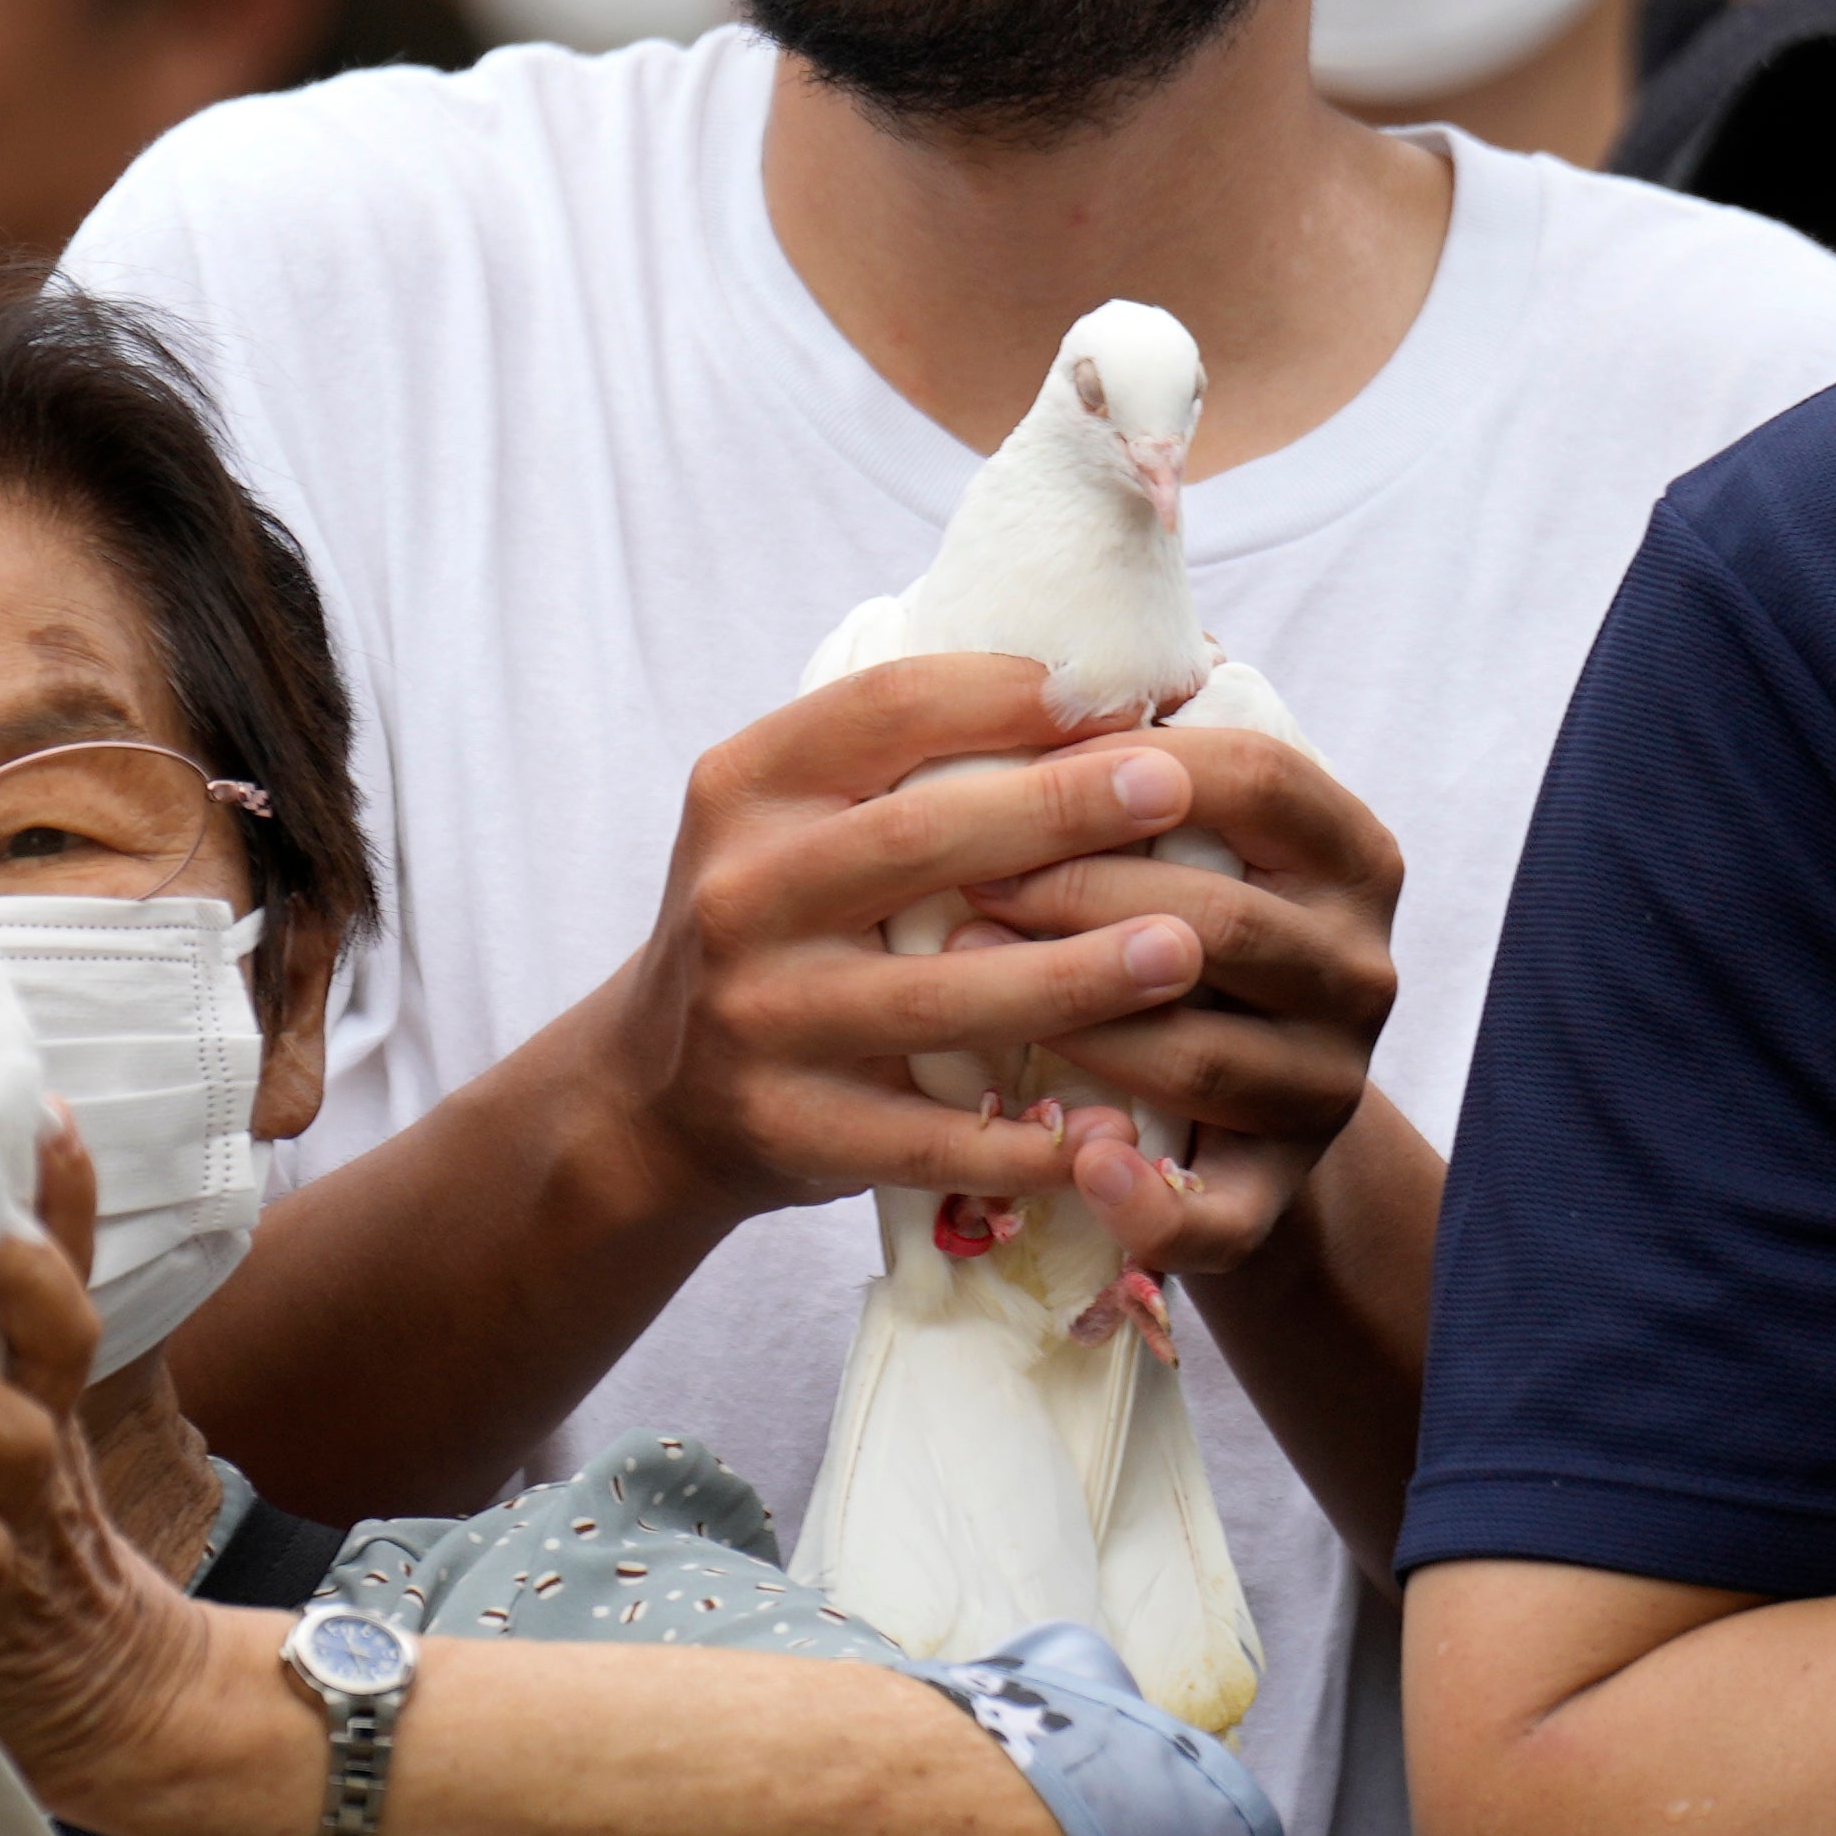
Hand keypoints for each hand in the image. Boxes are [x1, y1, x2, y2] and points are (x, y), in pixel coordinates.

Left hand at [0, 1118, 228, 1826]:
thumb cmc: (3, 1546)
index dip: (61, 1186)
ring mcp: (29, 1515)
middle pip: (63, 1324)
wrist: (102, 1696)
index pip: (63, 1261)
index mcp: (34, 1380)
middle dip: (20, 1266)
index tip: (35, 1100)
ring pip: (13, 1435)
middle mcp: (44, 1430)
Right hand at [590, 656, 1293, 1235]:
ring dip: (1068, 977)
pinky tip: (1113, 1133)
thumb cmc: (781, 926)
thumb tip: (1094, 697)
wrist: (656, 1090)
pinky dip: (1020, 1142)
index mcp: (746, 789)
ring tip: (1180, 950)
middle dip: (1056, 811)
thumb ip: (902, 765)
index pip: (883, 708)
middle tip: (1175, 787)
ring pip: (931, 998)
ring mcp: (758, 1017)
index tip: (1116, 694)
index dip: (1005, 694)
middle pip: (914, 841)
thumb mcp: (792, 820)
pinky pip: (923, 1139)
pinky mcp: (786, 1126)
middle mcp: (739, 894)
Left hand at [954, 717, 1401, 1274]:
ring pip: (1199, 1054)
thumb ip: (1153, 755)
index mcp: (1351, 856)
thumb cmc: (1172, 929)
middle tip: (959, 879)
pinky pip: (1218, 1212)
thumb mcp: (1193, 835)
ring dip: (1072, 1017)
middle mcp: (1362, 968)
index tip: (1019, 762)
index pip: (1260, 777)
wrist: (1221, 1120)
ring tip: (961, 980)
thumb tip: (1073, 624)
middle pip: (1220, 918)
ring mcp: (1330, 1088)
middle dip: (1076, 893)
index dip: (1134, 766)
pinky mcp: (1275, 1197)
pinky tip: (1081, 1160)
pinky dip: (1148, 1198)